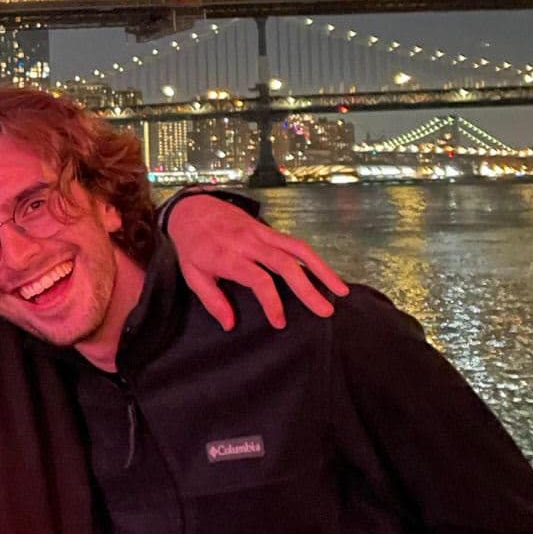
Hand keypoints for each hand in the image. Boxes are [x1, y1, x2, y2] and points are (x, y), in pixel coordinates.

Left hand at [168, 195, 347, 330]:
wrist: (192, 208)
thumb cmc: (191, 245)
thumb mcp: (192, 274)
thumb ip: (212, 300)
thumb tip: (230, 324)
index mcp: (228, 256)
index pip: (258, 279)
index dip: (272, 302)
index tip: (280, 322)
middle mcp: (249, 242)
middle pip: (285, 264)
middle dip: (308, 288)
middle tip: (326, 310)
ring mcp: (262, 233)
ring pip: (298, 249)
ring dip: (321, 269)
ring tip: (341, 290)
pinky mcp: (268, 229)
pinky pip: (295, 242)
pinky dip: (313, 258)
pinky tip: (326, 273)